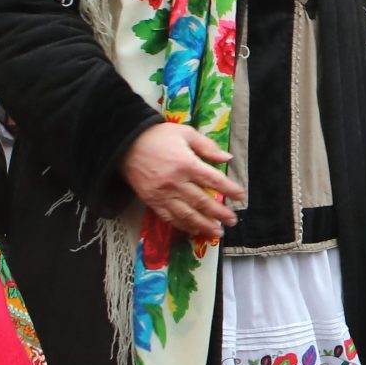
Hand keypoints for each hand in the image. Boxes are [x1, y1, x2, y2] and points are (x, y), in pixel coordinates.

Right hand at [124, 121, 244, 240]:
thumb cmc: (158, 136)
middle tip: (232, 220)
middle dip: (219, 213)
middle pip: (202, 201)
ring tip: (217, 232)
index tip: (240, 196)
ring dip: (203, 225)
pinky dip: (182, 225)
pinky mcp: (151, 201)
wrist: (125, 143)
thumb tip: (227, 158)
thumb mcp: (185, 133)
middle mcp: (175, 182)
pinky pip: (169, 217)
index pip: (213, 180)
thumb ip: (207, 146)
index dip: (229, 189)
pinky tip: (193, 230)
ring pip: (187, 214)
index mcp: (186, 163)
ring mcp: (162, 194)